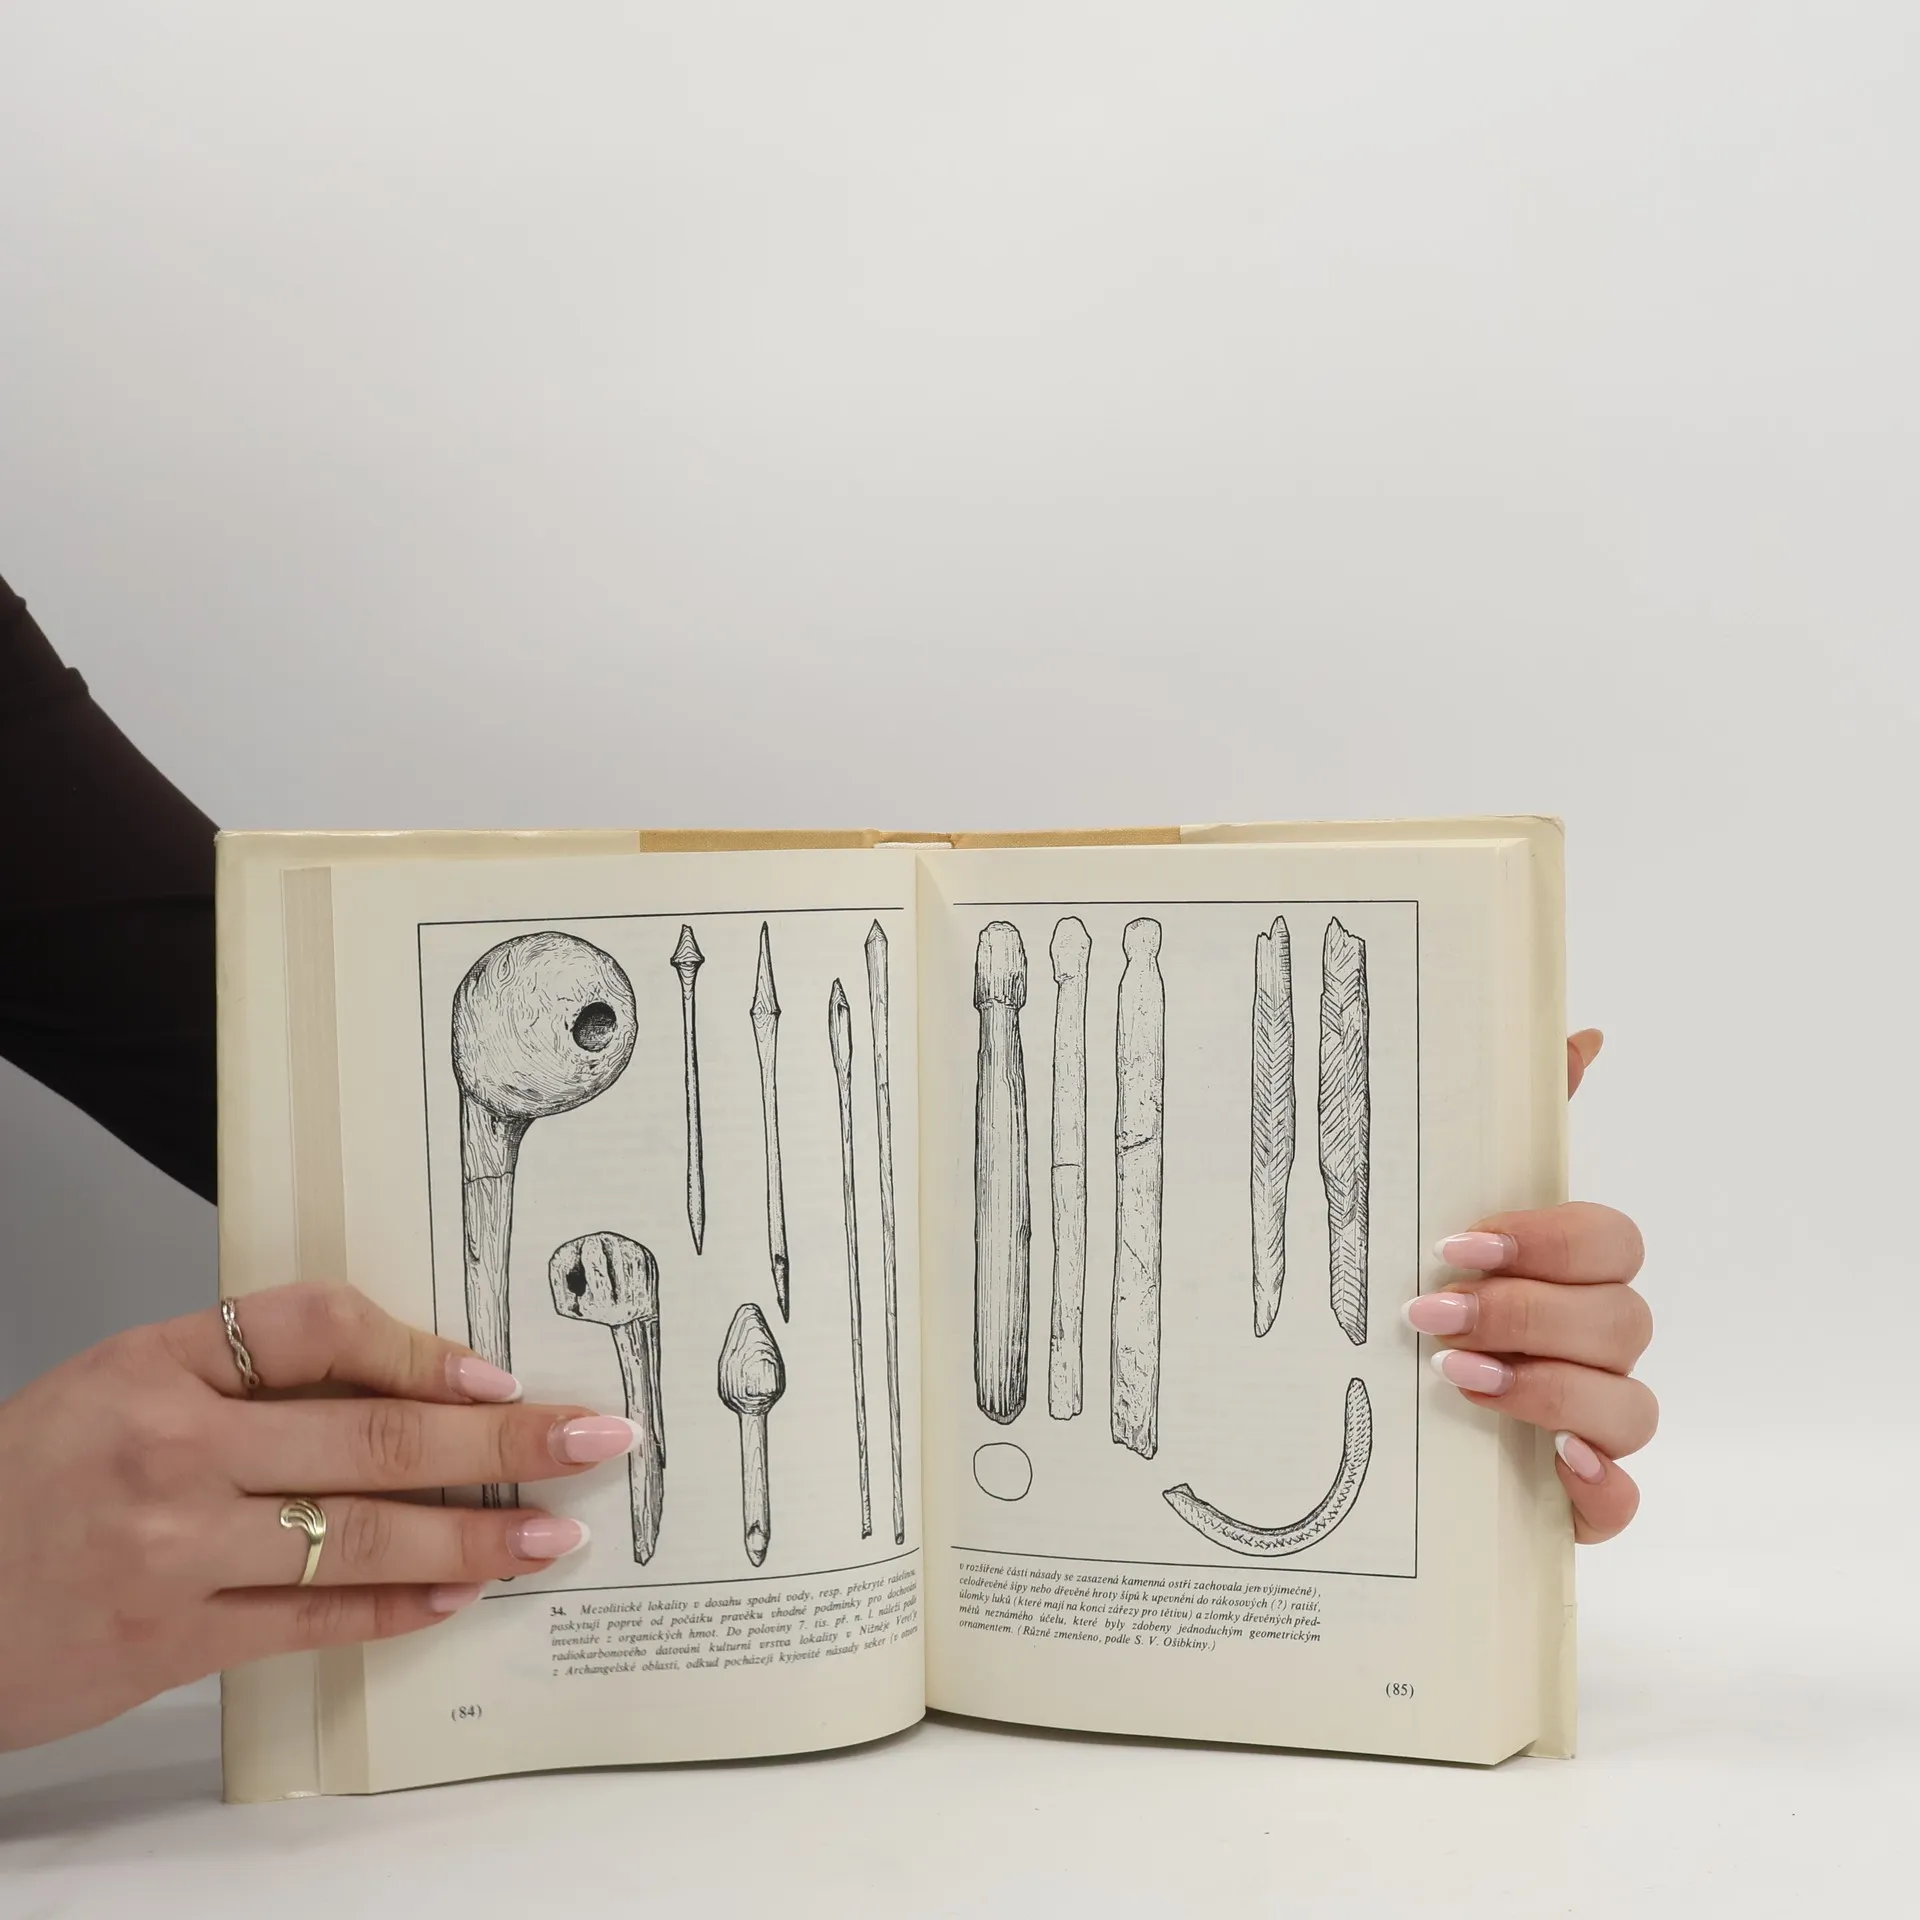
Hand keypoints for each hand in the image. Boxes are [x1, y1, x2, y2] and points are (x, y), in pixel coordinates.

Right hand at [0, 1283, 637, 1750]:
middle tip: (591, 1438)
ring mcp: (169, 1550)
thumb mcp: (122, 1383)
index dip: (423, 1347)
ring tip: (553, 1532)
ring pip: (360, 1536)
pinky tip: (460, 1596)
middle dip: (500, 1439)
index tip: (500, 1371)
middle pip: (371, 1435)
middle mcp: (169, 1448)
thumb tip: (407, 1379)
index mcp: (156, 1362)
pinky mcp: (167, 1641)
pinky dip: (397, 1609)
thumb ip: (246, 1375)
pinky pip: (312, 1620)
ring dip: (474, 1535)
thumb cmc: (29, 1480)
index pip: (318, 1326)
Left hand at [1411, 1031, 1655, 1543]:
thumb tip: (1584, 1034)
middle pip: (1621, 1320)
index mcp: (1574, 1276)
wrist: (1387, 1427)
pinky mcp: (1584, 1500)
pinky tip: (1555, 1466)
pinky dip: (1600, 1485)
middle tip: (1431, 1314)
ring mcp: (1601, 1427)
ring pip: (1630, 1407)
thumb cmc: (1436, 1303)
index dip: (1546, 1239)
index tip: (1457, 1243)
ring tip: (1454, 1379)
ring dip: (1546, 1390)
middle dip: (1525, 1313)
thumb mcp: (1450, 1212)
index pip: (1610, 1240)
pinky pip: (1625, 1501)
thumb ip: (1510, 1128)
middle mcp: (1600, 1348)